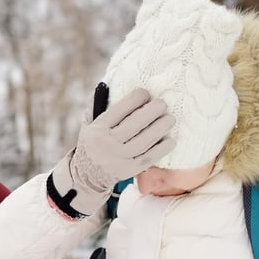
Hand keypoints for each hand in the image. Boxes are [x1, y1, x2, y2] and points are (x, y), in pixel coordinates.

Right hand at [48, 85, 174, 216]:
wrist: (87, 175)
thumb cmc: (93, 141)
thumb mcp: (88, 123)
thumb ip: (97, 104)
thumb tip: (108, 83)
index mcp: (97, 129)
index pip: (118, 111)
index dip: (134, 100)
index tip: (145, 93)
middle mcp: (107, 144)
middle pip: (133, 125)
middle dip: (150, 112)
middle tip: (163, 103)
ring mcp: (118, 159)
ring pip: (143, 142)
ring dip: (159, 129)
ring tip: (170, 119)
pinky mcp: (128, 171)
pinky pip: (148, 158)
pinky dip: (161, 149)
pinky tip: (171, 140)